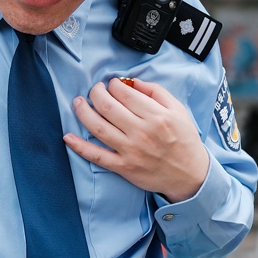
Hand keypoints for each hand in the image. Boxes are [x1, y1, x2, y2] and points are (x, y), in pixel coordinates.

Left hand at [64, 77, 209, 202]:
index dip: (114, 85)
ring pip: (98, 127)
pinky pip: (97, 156)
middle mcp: (142, 132)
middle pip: (108, 106)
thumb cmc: (184, 140)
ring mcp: (130, 151)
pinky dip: (80, 147)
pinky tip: (68, 137)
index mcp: (156, 116)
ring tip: (78, 103)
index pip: (125, 93)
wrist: (190, 175)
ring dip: (83, 112)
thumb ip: (156, 92)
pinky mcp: (123, 167)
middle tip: (95, 90)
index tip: (112, 84)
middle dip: (96, 93)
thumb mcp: (178, 110)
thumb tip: (132, 82)